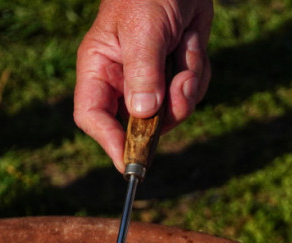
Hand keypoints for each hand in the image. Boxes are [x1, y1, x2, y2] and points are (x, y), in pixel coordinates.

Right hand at [73, 0, 212, 171]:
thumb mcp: (145, 30)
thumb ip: (143, 71)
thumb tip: (142, 115)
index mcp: (100, 68)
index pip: (93, 117)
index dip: (110, 142)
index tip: (132, 162)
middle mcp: (123, 81)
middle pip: (139, 126)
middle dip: (167, 112)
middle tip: (183, 84)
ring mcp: (152, 81)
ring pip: (172, 113)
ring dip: (188, 87)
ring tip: (187, 50)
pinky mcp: (175, 76)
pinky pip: (191, 95)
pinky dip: (198, 75)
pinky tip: (192, 46)